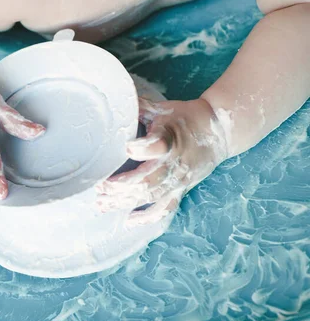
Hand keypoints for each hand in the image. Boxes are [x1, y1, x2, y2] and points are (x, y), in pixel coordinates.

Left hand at [96, 97, 227, 226]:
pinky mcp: (181, 189)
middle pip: (149, 180)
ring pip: (152, 197)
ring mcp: (179, 179)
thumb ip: (140, 108)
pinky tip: (128, 221)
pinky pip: (165, 208)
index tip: (126, 148)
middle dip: (122, 186)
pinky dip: (147, 217)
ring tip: (102, 204)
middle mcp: (176, 163)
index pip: (160, 145)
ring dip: (126, 202)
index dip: (143, 148)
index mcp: (172, 139)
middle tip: (100, 187)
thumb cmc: (185, 117)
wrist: (219, 131)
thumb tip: (115, 99)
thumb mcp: (164, 108)